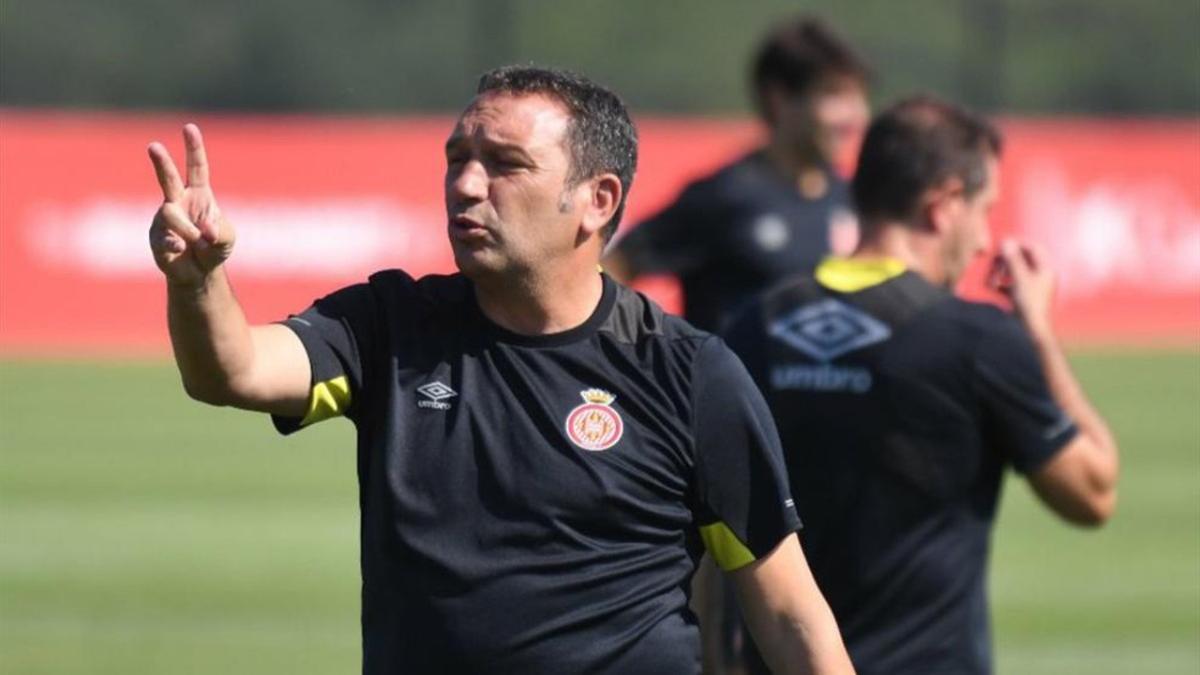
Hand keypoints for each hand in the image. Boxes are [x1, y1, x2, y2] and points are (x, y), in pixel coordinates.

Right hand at [147, 124, 234, 287]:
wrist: (198, 272)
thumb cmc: (215, 247)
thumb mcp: (227, 238)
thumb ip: (221, 231)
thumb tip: (204, 231)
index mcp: (198, 194)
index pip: (196, 167)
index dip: (194, 148)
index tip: (189, 128)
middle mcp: (178, 200)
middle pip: (168, 177)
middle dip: (161, 162)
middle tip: (153, 146)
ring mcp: (164, 218)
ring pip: (171, 215)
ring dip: (189, 231)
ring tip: (198, 243)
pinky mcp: (155, 236)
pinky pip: (165, 238)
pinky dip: (177, 246)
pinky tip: (180, 250)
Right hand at [990, 239, 1055, 338]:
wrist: (1031, 331)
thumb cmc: (1029, 304)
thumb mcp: (1020, 279)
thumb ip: (1013, 259)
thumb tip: (1007, 242)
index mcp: (1046, 269)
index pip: (1033, 248)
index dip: (1018, 245)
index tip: (1002, 246)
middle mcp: (1041, 277)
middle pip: (1023, 260)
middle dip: (1007, 260)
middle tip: (995, 263)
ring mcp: (1033, 288)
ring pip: (1016, 272)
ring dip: (1002, 272)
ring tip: (993, 277)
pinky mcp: (1024, 299)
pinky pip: (1012, 286)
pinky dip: (1002, 284)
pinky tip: (995, 288)